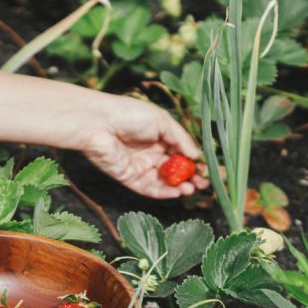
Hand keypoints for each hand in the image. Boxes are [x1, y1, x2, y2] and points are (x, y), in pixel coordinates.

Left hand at [76, 95, 209, 198]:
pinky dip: (164, 192)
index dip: (196, 161)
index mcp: (159, 135)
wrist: (98, 123)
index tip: (210, 169)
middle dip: (191, 177)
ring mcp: (140, 166)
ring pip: (165, 181)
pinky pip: (149, 188)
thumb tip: (197, 155)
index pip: (182, 151)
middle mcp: (151, 152)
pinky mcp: (129, 178)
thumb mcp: (161, 121)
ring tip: (193, 188)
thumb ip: (180, 139)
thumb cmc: (128, 114)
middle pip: (176, 169)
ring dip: (180, 186)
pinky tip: (178, 192)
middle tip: (205, 183)